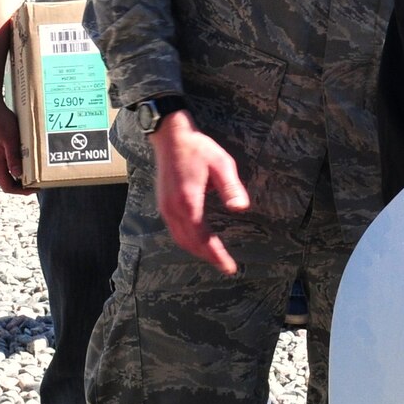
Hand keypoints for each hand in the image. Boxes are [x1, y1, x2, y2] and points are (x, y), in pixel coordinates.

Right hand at [0, 103, 29, 193]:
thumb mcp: (10, 140)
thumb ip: (13, 159)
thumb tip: (18, 175)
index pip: (7, 187)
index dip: (21, 191)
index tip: (35, 188)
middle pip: (6, 181)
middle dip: (21, 184)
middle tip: (37, 180)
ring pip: (4, 172)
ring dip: (17, 174)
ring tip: (31, 169)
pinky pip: (1, 164)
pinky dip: (12, 165)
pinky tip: (21, 158)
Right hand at [150, 110, 250, 273]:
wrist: (170, 135)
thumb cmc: (197, 148)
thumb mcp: (221, 164)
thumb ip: (231, 187)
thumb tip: (240, 208)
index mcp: (188, 202)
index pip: (203, 238)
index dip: (216, 255)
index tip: (229, 267)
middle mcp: (173, 208)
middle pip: (189, 243)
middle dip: (208, 257)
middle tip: (225, 266)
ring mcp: (165, 207)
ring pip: (179, 238)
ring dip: (196, 251)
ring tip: (213, 257)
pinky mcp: (163, 203)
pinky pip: (174, 230)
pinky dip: (186, 241)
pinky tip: (197, 240)